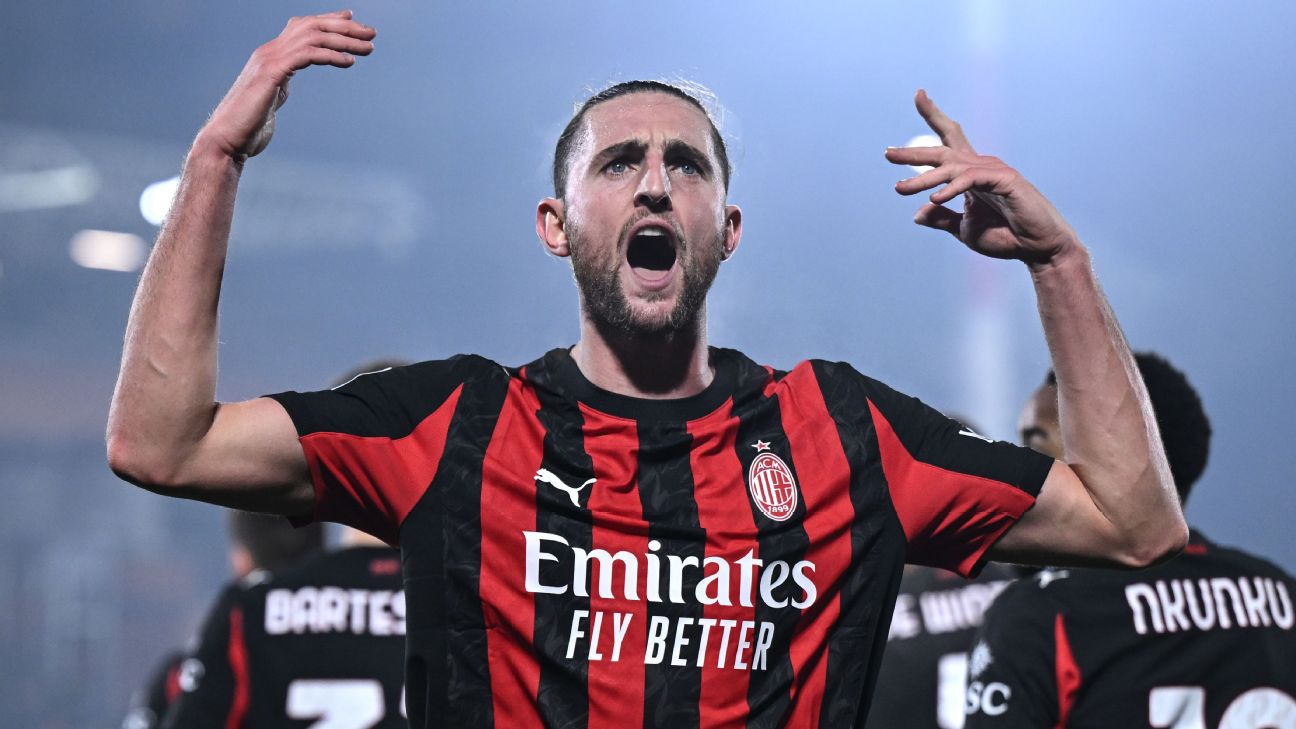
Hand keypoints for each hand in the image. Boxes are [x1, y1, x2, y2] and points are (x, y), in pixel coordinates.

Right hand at [196, 10, 375, 160]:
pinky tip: (349, 62)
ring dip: (344, 40)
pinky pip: (307, 55)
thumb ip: (279, 85)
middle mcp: (269, 51)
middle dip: (344, 27)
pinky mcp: (272, 73)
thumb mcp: (269, 98)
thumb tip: (284, 85)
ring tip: (368, 48)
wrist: (227, 139)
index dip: (328, 20)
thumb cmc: (248, 125)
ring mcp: (269, 60)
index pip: (302, 26)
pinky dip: (331, 55)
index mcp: (270, 55)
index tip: (352, 20)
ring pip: (313, 37)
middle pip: (311, 26)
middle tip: (371, 33)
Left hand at [886, 90, 1077, 266]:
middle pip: (944, 150)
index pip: (950, 141)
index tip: (919, 95)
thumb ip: (943, 219)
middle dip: (914, 153)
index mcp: (971, 175)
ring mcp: (994, 171)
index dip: (934, 116)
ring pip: (952, 168)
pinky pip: (971, 180)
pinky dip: (951, 188)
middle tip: (887, 154)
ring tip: (900, 188)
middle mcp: (981, 166)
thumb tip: (917, 214)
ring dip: (924, 179)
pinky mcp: (1005, 180)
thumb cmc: (1006, 237)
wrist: (1037, 249)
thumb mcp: (965, 229)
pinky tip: (934, 198)